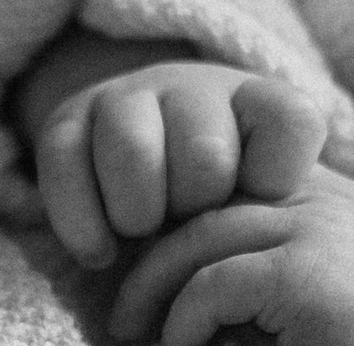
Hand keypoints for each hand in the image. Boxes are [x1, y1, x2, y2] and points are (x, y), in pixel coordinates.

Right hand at [24, 53, 324, 268]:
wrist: (128, 191)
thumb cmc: (200, 210)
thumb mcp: (249, 205)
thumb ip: (261, 210)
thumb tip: (227, 245)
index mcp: (255, 97)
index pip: (290, 125)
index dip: (271, 182)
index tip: (247, 203)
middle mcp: (192, 85)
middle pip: (205, 156)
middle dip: (193, 208)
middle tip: (182, 224)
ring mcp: (124, 98)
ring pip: (133, 154)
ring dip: (137, 216)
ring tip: (139, 231)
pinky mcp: (64, 124)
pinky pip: (67, 175)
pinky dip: (84, 229)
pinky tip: (100, 252)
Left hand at [109, 167, 353, 345]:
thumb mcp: (327, 309)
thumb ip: (276, 284)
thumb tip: (200, 295)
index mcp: (335, 204)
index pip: (235, 185)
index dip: (180, 226)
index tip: (150, 280)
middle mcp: (330, 203)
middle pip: (204, 203)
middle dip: (149, 254)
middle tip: (122, 312)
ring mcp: (320, 232)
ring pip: (195, 239)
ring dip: (150, 289)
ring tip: (133, 336)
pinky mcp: (306, 276)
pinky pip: (209, 286)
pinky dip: (181, 325)